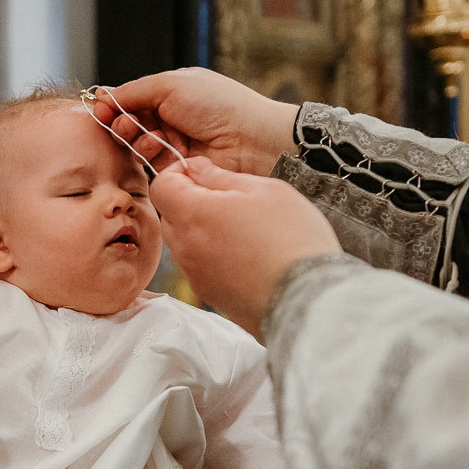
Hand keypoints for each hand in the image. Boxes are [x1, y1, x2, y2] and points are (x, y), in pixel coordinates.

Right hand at [92, 68, 299, 177]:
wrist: (251, 139)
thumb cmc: (219, 104)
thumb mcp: (171, 85)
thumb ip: (134, 91)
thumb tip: (104, 96)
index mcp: (173, 92)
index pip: (133, 98)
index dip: (114, 104)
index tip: (100, 108)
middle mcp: (173, 117)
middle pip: (131, 122)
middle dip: (122, 122)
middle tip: (121, 123)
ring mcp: (176, 143)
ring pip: (138, 143)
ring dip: (135, 137)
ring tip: (144, 134)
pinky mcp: (179, 168)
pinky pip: (151, 162)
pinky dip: (149, 153)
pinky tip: (156, 145)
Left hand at [149, 157, 340, 338]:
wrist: (307, 298)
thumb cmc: (291, 238)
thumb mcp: (264, 190)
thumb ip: (222, 177)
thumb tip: (198, 170)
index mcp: (193, 215)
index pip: (161, 186)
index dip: (177, 173)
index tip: (201, 172)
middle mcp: (186, 247)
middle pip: (171, 216)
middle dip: (190, 201)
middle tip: (229, 199)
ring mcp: (197, 275)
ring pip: (186, 243)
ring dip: (204, 230)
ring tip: (244, 228)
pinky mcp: (211, 296)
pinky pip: (202, 267)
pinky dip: (215, 255)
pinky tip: (248, 254)